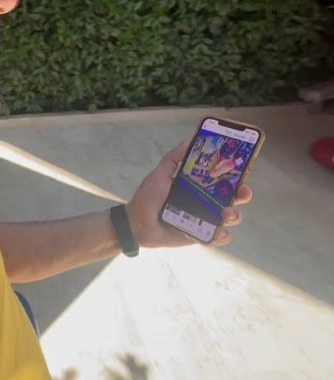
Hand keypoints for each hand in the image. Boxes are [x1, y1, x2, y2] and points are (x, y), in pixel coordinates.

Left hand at [126, 142, 252, 247]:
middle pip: (233, 199)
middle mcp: (205, 203)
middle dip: (243, 195)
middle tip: (242, 194)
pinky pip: (217, 238)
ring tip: (226, 214)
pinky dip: (222, 236)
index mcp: (198, 187)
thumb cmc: (148, 198)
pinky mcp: (200, 236)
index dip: (236, 177)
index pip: (223, 180)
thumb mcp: (160, 174)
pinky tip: (217, 232)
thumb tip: (189, 141)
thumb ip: (173, 159)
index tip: (242, 173)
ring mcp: (204, 220)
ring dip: (234, 216)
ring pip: (229, 219)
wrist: (136, 223)